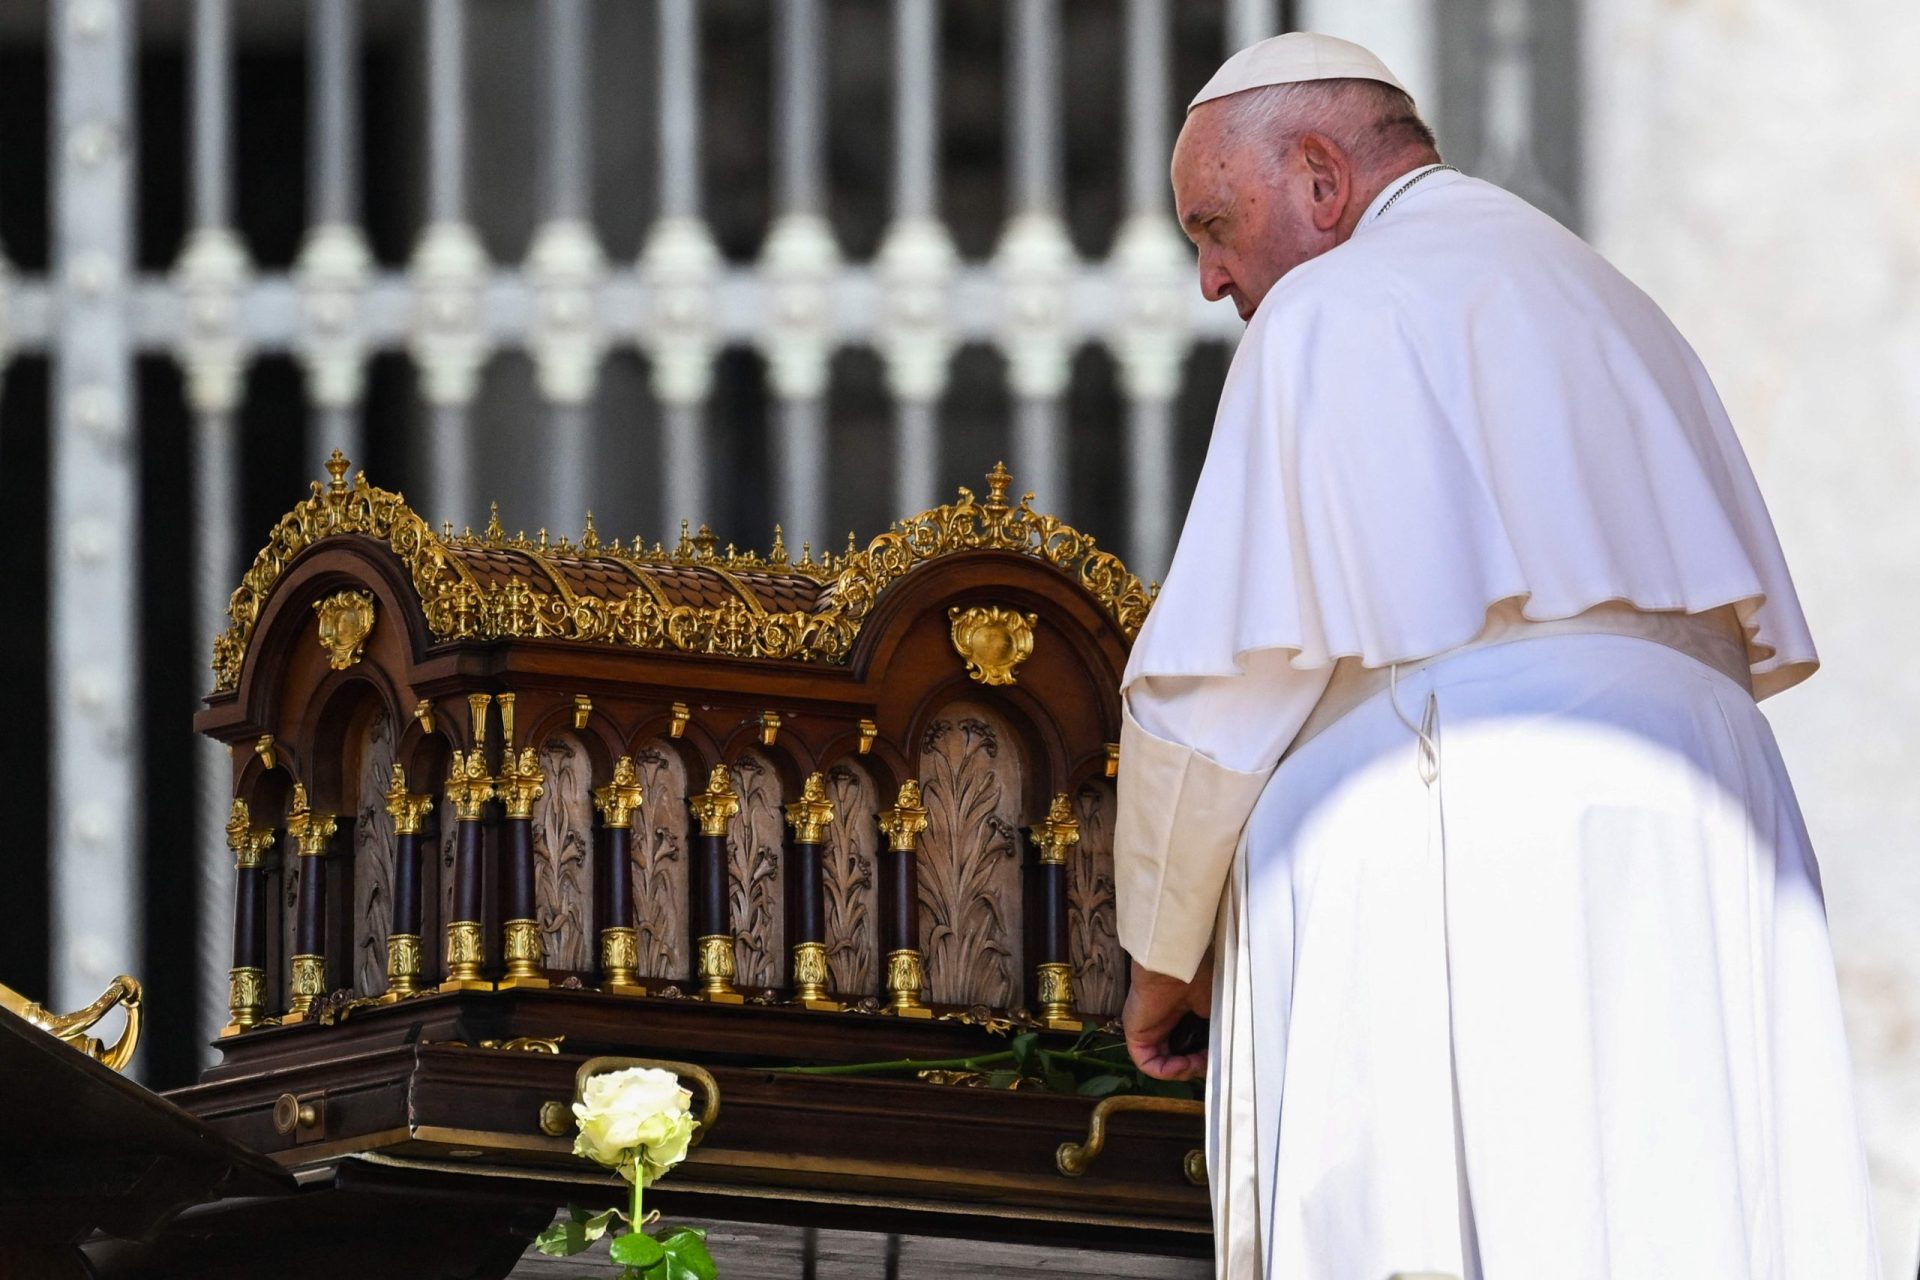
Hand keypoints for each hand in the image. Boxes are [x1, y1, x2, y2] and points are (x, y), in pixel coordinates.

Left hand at [1123, 955, 1212, 1080]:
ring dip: (1184, 1071)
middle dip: (1196, 1066)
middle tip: (1210, 1063)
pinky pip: (1148, 1064)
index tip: (1219, 1057)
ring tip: (1197, 1063)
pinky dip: (1167, 1071)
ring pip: (1165, 1065)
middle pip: (1179, 1058)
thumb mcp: (1215, 1011)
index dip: (1207, 1058)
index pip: (1193, 1047)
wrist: (1179, 966)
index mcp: (1183, 1015)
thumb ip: (1215, 1034)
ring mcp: (1150, 1031)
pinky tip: (1183, 1064)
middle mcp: (1165, 1025)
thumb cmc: (1199, 978)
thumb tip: (1221, 1056)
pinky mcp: (1137, 1036)